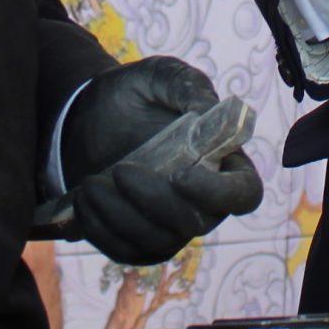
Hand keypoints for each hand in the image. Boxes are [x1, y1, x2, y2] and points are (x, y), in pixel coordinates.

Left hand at [58, 58, 264, 265]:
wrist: (88, 117)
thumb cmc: (133, 95)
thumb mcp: (159, 76)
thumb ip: (186, 85)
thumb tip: (207, 110)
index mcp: (222, 161)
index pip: (244, 193)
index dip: (220, 193)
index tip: (181, 175)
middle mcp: (203, 200)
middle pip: (197, 224)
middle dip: (155, 201)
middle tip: (120, 170)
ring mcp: (171, 225)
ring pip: (160, 243)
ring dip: (122, 217)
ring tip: (91, 185)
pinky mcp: (139, 240)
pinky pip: (128, 252)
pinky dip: (103, 231)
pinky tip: (84, 202)